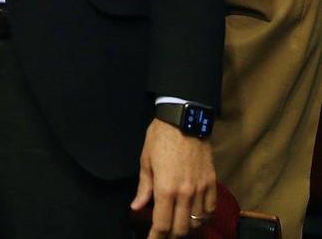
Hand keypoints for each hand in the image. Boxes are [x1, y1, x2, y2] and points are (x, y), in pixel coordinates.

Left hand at [130, 119, 215, 237]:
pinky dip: (202, 217)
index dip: (156, 237)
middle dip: (171, 235)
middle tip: (162, 234)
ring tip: (177, 225)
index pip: (162, 224)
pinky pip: (210, 210)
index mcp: (166, 189)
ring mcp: (201, 189)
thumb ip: (143, 188)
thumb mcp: (145, 162)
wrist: (184, 121)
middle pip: (181, 228)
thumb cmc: (159, 139)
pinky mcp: (212, 183)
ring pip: (197, 221)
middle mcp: (186, 193)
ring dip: (186, 227)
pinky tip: (194, 216)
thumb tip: (136, 208)